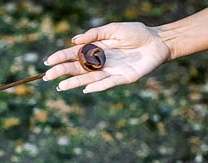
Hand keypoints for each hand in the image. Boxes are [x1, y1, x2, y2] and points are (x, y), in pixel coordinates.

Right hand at [43, 22, 171, 92]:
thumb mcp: (113, 29)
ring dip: (74, 83)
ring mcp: (109, 71)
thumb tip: (74, 41)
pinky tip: (86, 88)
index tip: (48, 61)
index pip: (74, 55)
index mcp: (95, 49)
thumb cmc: (136, 33)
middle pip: (77, 68)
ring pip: (88, 78)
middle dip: (62, 72)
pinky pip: (107, 83)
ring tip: (61, 86)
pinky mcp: (122, 79)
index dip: (61, 57)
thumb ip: (94, 34)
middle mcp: (100, 62)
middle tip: (48, 76)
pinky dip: (97, 86)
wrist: (158, 41)